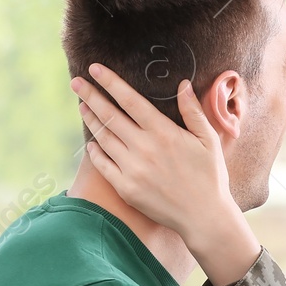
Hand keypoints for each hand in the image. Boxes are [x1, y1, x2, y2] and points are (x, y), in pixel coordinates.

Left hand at [72, 66, 259, 285]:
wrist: (203, 216)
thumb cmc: (210, 176)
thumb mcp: (208, 140)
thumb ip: (193, 111)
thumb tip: (183, 84)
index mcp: (164, 132)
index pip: (130, 100)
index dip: (110, 82)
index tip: (95, 68)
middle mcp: (144, 148)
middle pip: (110, 115)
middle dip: (90, 95)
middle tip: (76, 82)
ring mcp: (132, 169)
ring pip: (103, 138)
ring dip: (90, 119)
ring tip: (82, 106)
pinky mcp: (126, 188)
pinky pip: (103, 165)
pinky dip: (95, 151)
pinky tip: (92, 141)